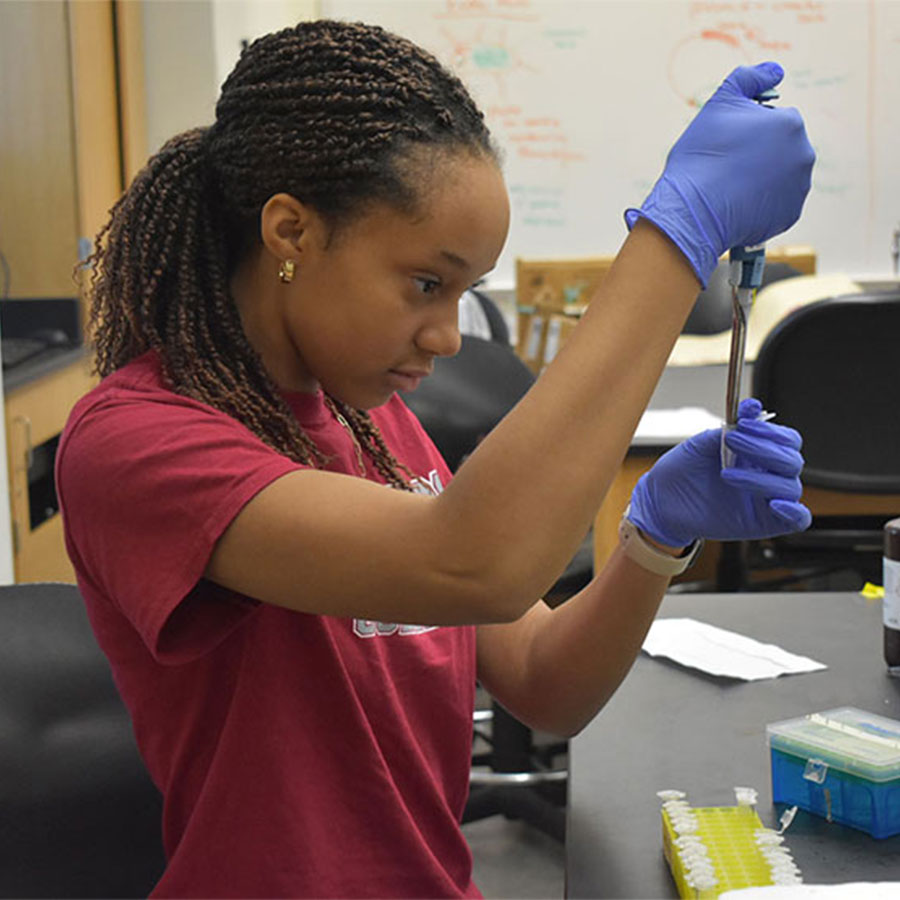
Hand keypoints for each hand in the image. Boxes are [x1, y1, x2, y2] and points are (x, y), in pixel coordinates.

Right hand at [625, 62, 815, 286]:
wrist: (693, 211)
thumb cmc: (702, 156)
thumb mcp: (719, 104)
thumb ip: (749, 78)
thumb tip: (775, 71)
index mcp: (790, 122)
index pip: (773, 120)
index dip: (748, 131)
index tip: (727, 144)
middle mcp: (803, 153)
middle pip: (780, 149)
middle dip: (759, 155)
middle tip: (728, 166)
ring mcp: (799, 187)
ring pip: (780, 176)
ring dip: (762, 179)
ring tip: (732, 187)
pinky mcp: (790, 214)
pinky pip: (777, 205)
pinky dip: (761, 205)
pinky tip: (738, 205)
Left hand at [627, 398, 811, 547]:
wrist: (661, 501)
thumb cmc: (681, 473)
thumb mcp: (698, 446)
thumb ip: (726, 430)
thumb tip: (751, 410)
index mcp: (756, 454)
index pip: (786, 440)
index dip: (771, 431)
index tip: (744, 422)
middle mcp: (766, 475)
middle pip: (791, 460)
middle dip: (763, 449)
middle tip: (733, 441)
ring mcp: (766, 499)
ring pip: (789, 486)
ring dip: (760, 478)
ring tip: (726, 474)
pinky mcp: (764, 523)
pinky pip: (797, 520)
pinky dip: (793, 511)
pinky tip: (774, 504)